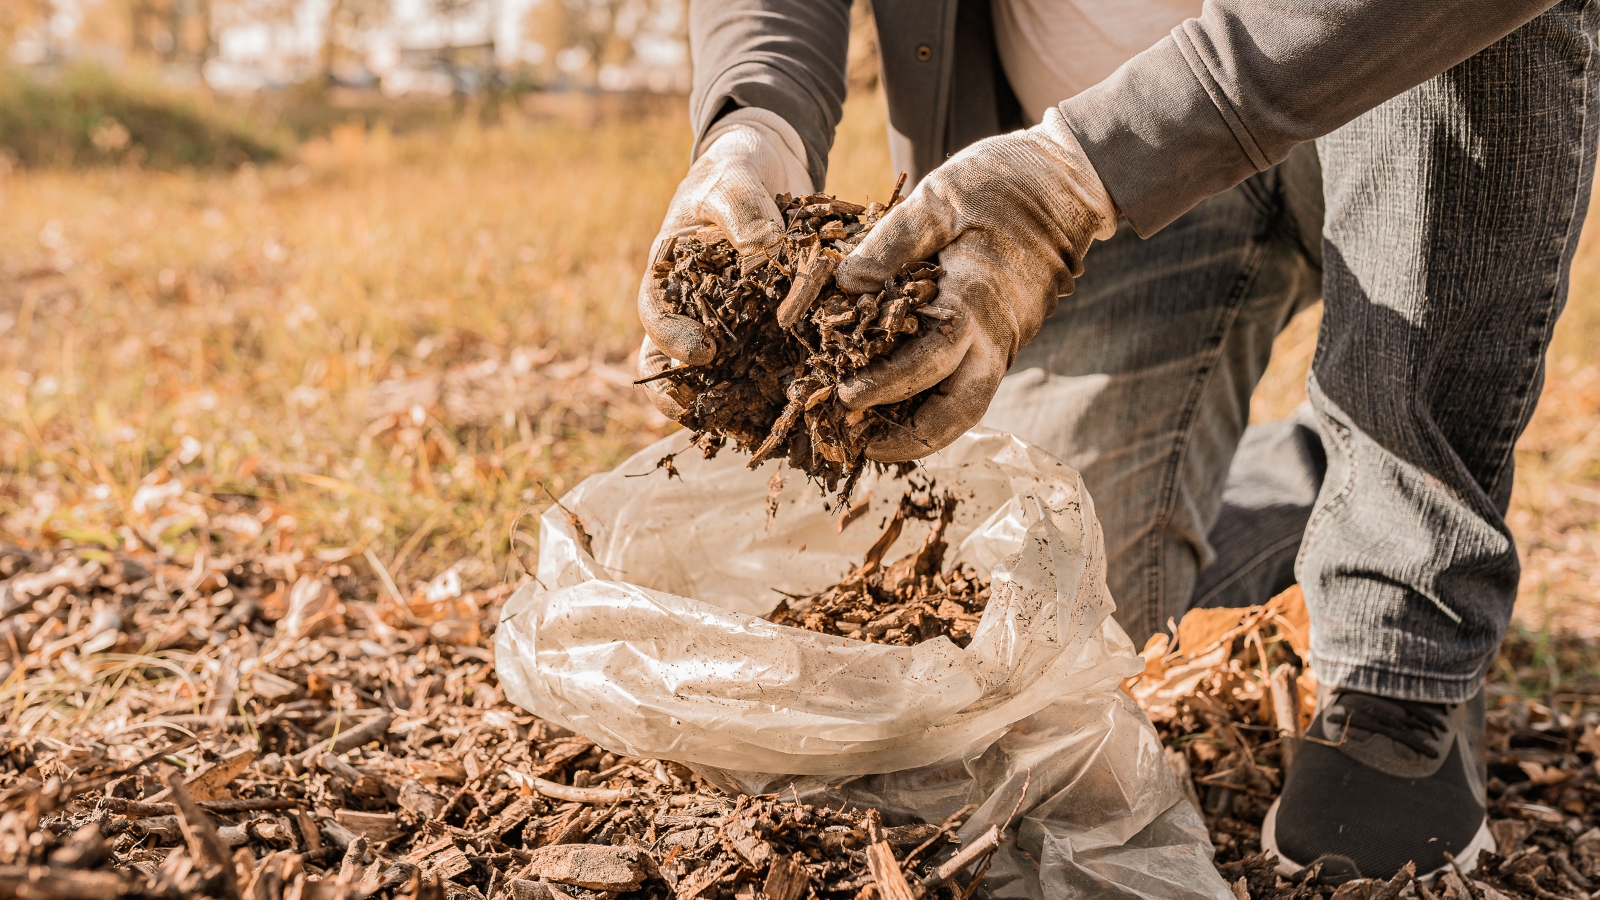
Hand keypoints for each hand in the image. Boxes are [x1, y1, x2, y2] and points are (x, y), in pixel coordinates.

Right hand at [636, 108, 811, 418]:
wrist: (766, 170)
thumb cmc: (734, 170)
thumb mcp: (733, 177)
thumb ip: (743, 207)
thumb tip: (765, 247)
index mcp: (669, 276)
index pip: (655, 316)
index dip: (670, 340)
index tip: (700, 351)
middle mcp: (693, 311)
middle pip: (678, 366)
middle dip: (692, 396)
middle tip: (714, 416)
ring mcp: (730, 326)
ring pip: (724, 377)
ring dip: (737, 404)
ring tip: (760, 427)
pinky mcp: (769, 331)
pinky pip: (773, 364)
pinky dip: (785, 386)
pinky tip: (810, 405)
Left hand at [834, 108, 1117, 461]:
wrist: (1070, 180)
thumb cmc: (1002, 182)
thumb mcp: (936, 200)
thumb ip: (888, 245)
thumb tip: (844, 286)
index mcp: (974, 303)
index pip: (924, 366)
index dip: (881, 388)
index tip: (841, 396)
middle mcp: (995, 335)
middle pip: (957, 414)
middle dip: (908, 439)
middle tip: (860, 441)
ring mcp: (1007, 340)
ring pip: (967, 406)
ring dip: (923, 426)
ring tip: (873, 429)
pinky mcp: (1009, 335)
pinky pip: (972, 381)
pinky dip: (936, 398)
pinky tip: (900, 393)